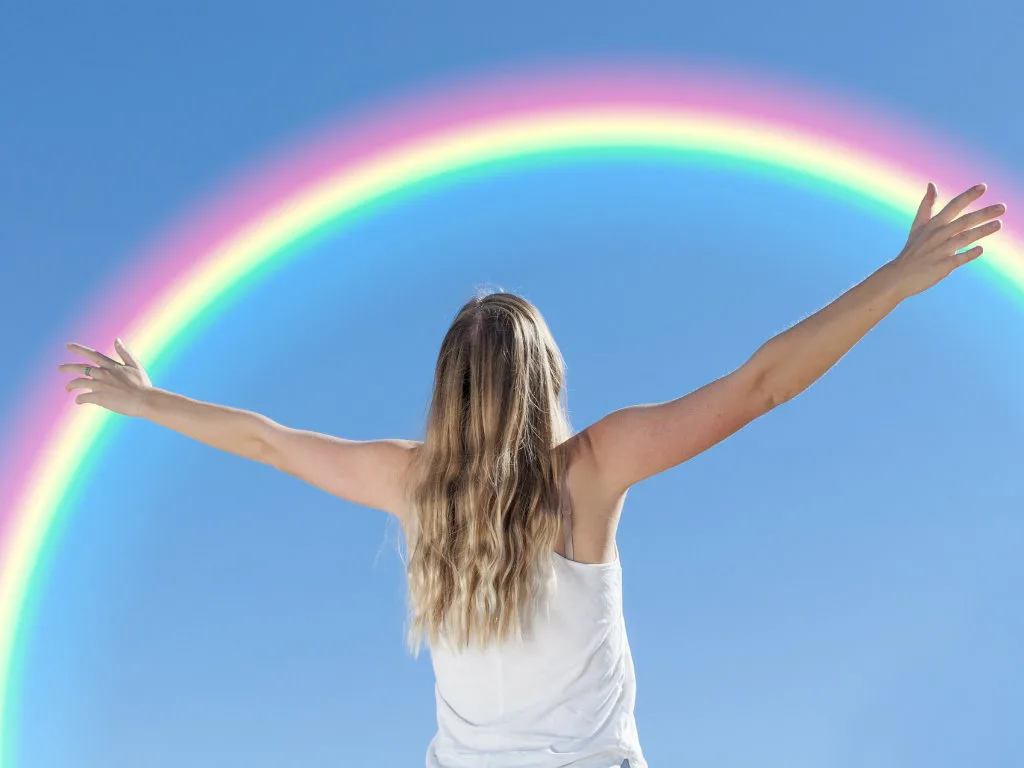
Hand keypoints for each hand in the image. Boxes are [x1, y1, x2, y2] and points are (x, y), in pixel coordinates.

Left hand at [59, 338, 152, 416]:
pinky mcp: (98, 398)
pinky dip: (79, 399)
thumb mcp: (135, 365)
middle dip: (68, 367)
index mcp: (111, 365)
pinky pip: (83, 397)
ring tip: (67, 388)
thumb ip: (124, 353)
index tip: (68, 346)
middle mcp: (103, 373)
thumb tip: (116, 340)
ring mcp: (100, 386)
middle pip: (80, 368)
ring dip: (71, 385)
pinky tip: (78, 401)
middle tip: (60, 368)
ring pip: (78, 382)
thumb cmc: (143, 384)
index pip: (92, 354)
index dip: (78, 349)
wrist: (144, 400)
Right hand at [889, 182, 1005, 298]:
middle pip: (964, 221)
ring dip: (982, 231)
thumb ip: (927, 205)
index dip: (968, 196)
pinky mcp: (942, 266)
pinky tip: (980, 249)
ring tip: (998, 224)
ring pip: (964, 238)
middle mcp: (937, 236)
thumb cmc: (912, 250)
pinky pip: (958, 258)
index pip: (953, 206)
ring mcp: (940, 251)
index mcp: (933, 225)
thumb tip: (932, 184)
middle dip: (984, 213)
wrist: (899, 276)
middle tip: (1002, 207)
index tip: (983, 187)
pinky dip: (969, 254)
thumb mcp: (918, 225)